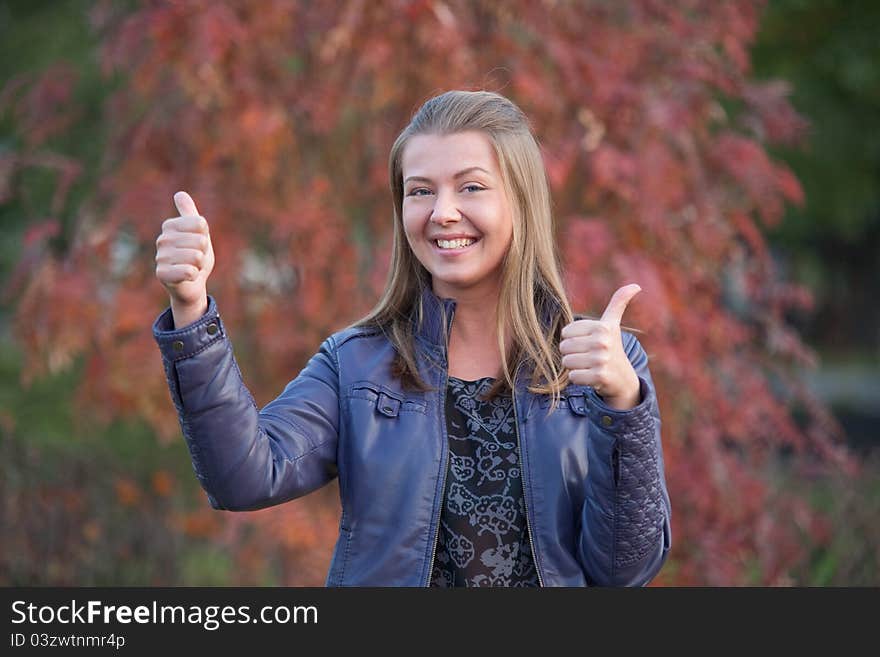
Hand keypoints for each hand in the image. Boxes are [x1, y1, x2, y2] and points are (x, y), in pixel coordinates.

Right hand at [155, 191, 214, 325]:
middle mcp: (162, 239)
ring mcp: (160, 257)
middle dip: (204, 253)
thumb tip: (179, 193)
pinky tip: (187, 276)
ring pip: (196, 257)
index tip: (199, 244)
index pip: (200, 224)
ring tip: (192, 267)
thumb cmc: (195, 256)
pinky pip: (189, 271)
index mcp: (170, 226)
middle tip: (196, 259)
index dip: (205, 236)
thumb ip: (190, 214)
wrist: (192, 284)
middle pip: (200, 241)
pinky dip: (194, 275)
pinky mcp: (161, 274)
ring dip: (199, 265)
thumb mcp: (199, 233)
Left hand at [559, 284, 641, 409]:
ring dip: (574, 366)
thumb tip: (636, 286)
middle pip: (564, 347)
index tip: (588, 342)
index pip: (566, 332)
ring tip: (589, 366)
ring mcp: (601, 359)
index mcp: (602, 327)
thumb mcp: (613, 324)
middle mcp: (602, 342)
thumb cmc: (611, 347)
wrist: (623, 378)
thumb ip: (618, 302)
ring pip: (566, 362)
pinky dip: (578, 378)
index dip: (572, 339)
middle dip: (572, 354)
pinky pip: (572, 376)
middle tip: (588, 356)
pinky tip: (591, 377)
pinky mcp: (599, 376)